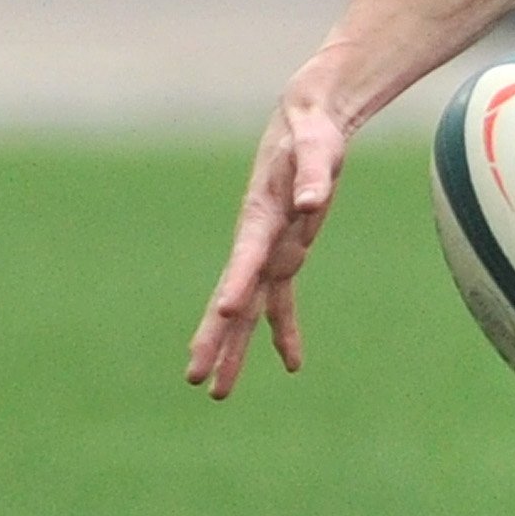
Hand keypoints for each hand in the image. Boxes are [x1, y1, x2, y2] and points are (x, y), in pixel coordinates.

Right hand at [185, 93, 350, 399]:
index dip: (234, 286)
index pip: (245, 260)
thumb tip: (312, 202)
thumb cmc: (310, 135)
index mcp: (260, 218)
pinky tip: (291, 364)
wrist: (305, 124)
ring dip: (237, 350)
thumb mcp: (318, 150)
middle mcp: (259, 243)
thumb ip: (315, 176)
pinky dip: (285, 331)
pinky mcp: (286, 256)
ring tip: (219, 391)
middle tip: (196, 378)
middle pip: (234, 299)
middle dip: (216, 340)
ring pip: (250, 311)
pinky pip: (281, 303)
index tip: (222, 314)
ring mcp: (270, 253)